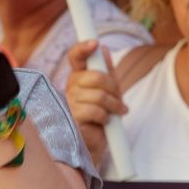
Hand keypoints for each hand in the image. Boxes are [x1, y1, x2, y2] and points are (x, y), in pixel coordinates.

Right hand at [64, 40, 124, 167]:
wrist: (94, 145)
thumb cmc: (101, 118)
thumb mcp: (108, 93)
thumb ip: (107, 72)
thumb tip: (103, 49)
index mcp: (78, 77)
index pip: (75, 57)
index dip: (83, 48)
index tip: (95, 43)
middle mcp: (70, 87)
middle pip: (95, 76)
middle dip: (113, 87)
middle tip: (119, 99)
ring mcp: (69, 103)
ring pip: (98, 95)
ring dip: (113, 105)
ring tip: (117, 112)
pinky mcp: (71, 119)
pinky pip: (95, 110)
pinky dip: (105, 117)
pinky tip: (105, 122)